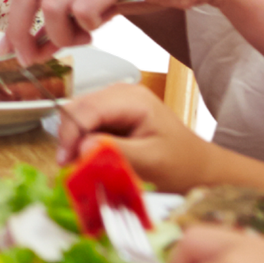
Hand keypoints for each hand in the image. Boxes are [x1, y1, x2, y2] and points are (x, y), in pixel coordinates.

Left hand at [3, 0, 236, 58]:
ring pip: (53, 5)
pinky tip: (103, 25)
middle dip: (23, 33)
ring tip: (82, 39)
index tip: (13, 47)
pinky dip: (88, 26)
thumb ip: (67, 10)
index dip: (14, 21)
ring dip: (62, 35)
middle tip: (29, 58)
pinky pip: (84, 10)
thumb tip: (33, 44)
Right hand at [54, 83, 218, 190]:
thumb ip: (116, 152)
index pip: (88, 109)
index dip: (70, 133)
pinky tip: (90, 158)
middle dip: (69, 137)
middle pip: (78, 108)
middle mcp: (121, 94)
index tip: (65, 161)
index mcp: (133, 99)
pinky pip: (87, 124)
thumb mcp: (150, 161)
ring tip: (80, 164)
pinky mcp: (113, 115)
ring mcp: (116, 103)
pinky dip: (82, 142)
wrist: (198, 168)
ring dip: (74, 140)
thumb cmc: (181, 164)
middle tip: (69, 166)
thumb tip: (81, 147)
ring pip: (78, 115)